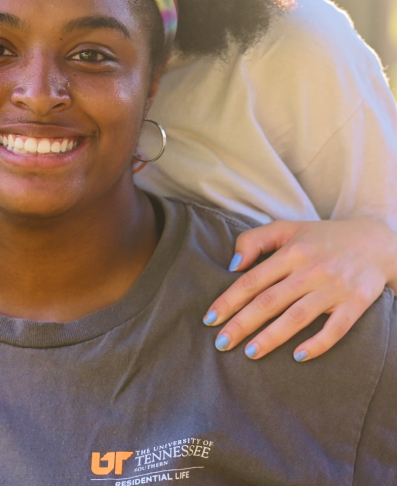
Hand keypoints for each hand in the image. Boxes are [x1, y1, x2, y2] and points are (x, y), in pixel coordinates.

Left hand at [202, 217, 396, 361]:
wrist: (376, 243)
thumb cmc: (323, 238)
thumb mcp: (288, 229)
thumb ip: (256, 240)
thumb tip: (233, 265)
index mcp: (292, 252)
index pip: (253, 280)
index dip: (229, 300)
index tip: (210, 318)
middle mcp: (310, 270)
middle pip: (270, 301)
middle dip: (242, 324)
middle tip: (221, 344)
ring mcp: (333, 288)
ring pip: (297, 317)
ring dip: (272, 337)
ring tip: (249, 353)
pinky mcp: (355, 304)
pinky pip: (335, 329)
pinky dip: (317, 343)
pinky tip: (297, 356)